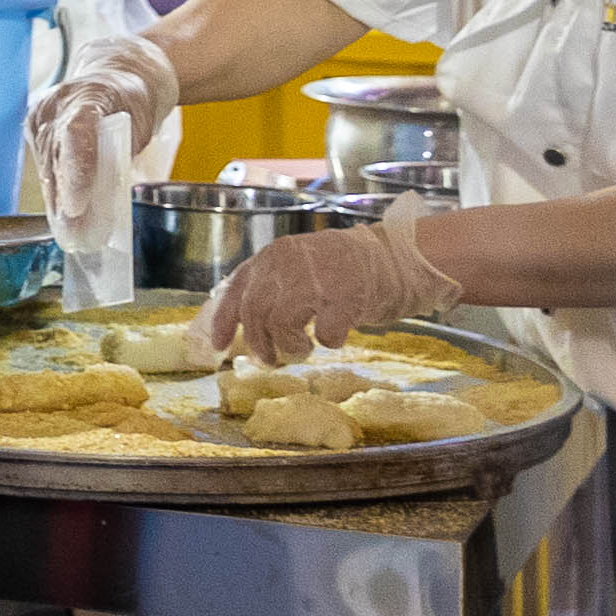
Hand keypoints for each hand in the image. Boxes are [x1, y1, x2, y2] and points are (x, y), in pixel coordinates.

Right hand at [26, 31, 177, 226]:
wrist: (118, 75)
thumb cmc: (134, 103)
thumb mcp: (139, 127)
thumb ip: (119, 157)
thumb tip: (102, 203)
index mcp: (91, 94)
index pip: (76, 133)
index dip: (76, 171)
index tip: (77, 206)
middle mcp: (57, 101)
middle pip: (57, 156)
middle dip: (65, 197)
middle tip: (75, 234)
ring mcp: (41, 112)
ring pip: (46, 164)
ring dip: (57, 199)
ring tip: (69, 232)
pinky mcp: (33, 125)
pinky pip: (43, 162)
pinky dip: (54, 187)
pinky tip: (61, 211)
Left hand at [200, 211, 461, 360]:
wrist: (395, 257)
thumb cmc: (343, 271)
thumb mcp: (297, 270)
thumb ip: (270, 289)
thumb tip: (242, 328)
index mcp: (272, 256)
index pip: (236, 290)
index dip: (223, 321)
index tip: (219, 348)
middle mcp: (287, 261)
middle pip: (256, 312)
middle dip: (260, 344)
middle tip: (271, 360)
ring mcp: (316, 276)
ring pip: (282, 323)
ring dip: (290, 346)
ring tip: (304, 348)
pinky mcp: (346, 295)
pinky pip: (325, 334)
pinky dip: (329, 341)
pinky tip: (335, 336)